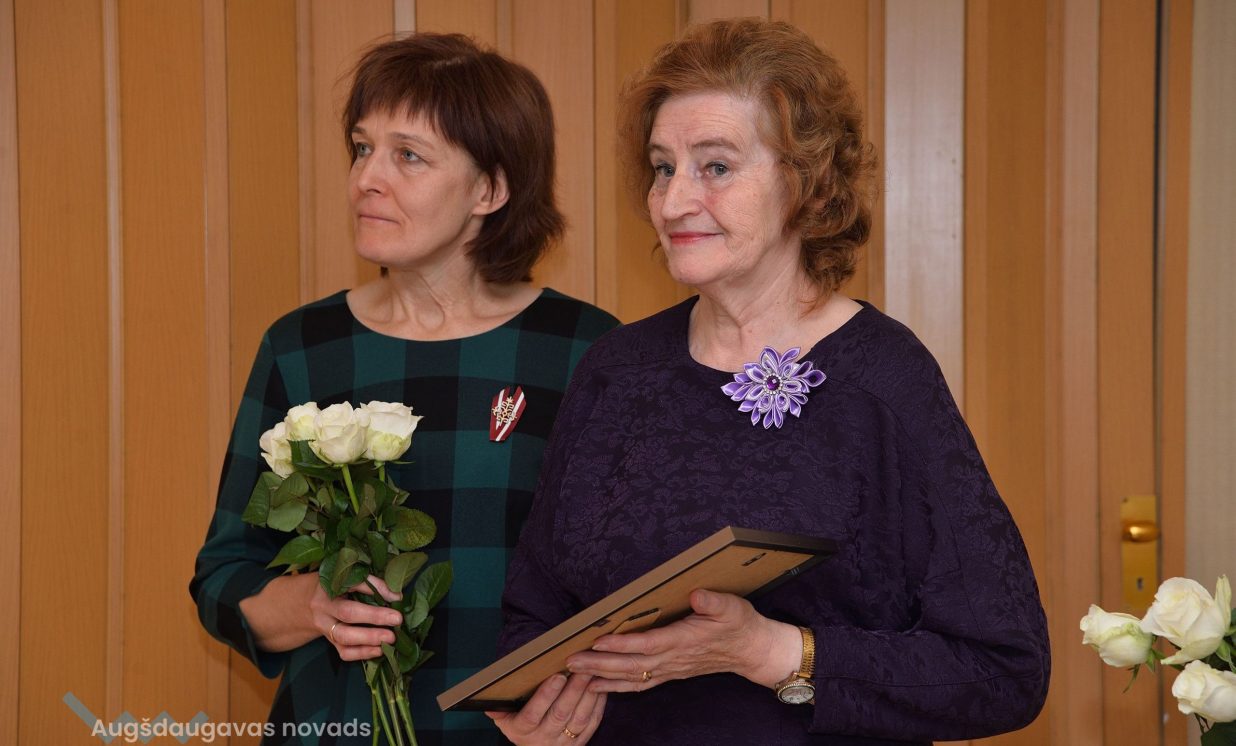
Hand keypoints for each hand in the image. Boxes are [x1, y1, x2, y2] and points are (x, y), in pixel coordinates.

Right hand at [310, 574, 404, 660]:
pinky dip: (363, 653)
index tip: (396, 597)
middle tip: (397, 620)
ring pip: (344, 636)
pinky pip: (344, 652)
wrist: (308, 604)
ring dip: (369, 639)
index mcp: (329, 585)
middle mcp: (324, 607)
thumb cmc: (337, 588)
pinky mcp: (330, 642)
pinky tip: (379, 650)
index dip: (375, 589)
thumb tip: (396, 596)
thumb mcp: (349, 579)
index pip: (353, 584)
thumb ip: (372, 584)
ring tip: (390, 639)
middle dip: (374, 617)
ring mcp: (325, 627)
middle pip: (347, 613)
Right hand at [486, 673, 606, 743]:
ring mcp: (563, 742)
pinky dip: (598, 704)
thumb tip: (488, 701)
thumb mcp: (505, 719)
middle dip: (572, 690)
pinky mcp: (580, 743)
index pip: (532, 714)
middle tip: (581, 668)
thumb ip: (499, 708)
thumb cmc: (520, 725)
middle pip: (560, 713)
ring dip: (587, 694)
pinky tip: (600, 686)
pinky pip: (592, 723)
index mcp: (522, 731)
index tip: (556, 677)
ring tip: (592, 673)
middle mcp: (543, 739)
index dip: (545, 696)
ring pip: (579, 718)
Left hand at [565, 589, 801, 692]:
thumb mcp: (731, 606)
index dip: (622, 645)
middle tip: (570, 661)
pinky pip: (638, 684)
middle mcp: (673, 659)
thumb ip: (713, 601)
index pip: (647, 644)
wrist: (752, 650)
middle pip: (631, 666)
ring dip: (601, 677)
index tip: (597, 642)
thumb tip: (696, 594)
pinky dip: (615, 687)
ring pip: (631, 678)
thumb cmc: (739, 624)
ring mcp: (670, 669)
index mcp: (684, 640)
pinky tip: (597, 686)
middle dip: (599, 664)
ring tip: (574, 675)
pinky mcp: (669, 673)